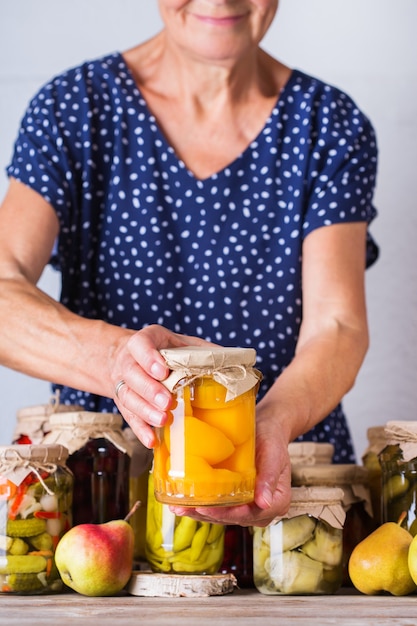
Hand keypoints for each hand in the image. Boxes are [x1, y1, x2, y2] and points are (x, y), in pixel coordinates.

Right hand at [111, 324, 209, 447]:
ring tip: (163, 420)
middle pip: (132, 374)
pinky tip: (151, 440)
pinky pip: (128, 417)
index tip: (162, 371)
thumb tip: (232, 360)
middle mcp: (129, 361)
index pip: (141, 345)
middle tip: (167, 402)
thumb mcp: (181, 343)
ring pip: (128, 396)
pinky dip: (140, 430)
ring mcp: (123, 382)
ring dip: (145, 411)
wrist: (130, 357)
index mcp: (145, 341)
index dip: (149, 358)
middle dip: (149, 389)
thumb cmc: (163, 350)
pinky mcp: (123, 403)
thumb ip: (202, 350)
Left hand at [169, 407, 291, 526]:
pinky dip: (200, 507)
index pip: (251, 514)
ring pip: (222, 516)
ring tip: (180, 508)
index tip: (210, 509)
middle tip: (188, 508)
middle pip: (233, 517)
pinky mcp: (234, 501)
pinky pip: (217, 507)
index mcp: (277, 502)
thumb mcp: (274, 454)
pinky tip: (183, 504)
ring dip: (200, 514)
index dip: (230, 514)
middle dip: (209, 514)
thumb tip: (265, 503)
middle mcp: (261, 510)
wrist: (266, 429)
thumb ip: (270, 477)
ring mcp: (246, 507)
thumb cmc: (272, 439)